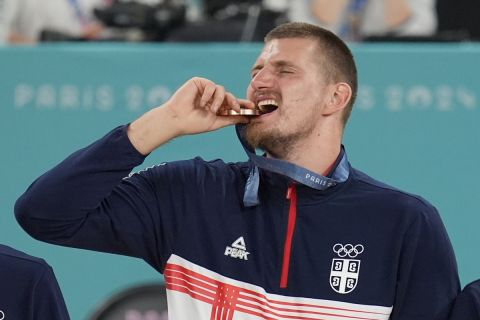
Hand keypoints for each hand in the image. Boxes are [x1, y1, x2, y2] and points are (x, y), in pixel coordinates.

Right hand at [128, 77, 254, 154]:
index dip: (243, 105)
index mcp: (217, 107)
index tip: (254, 108)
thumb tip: (248, 118)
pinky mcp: (199, 83)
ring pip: (221, 90)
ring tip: (212, 110)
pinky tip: (201, 103)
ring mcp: (206, 89)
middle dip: (234, 102)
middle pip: (230, 96)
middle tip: (236, 109)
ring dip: (219, 101)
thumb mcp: (216, 122)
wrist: (178, 120)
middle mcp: (212, 98)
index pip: (232, 104)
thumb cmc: (194, 124)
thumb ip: (231, 119)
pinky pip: (211, 85)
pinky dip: (208, 95)